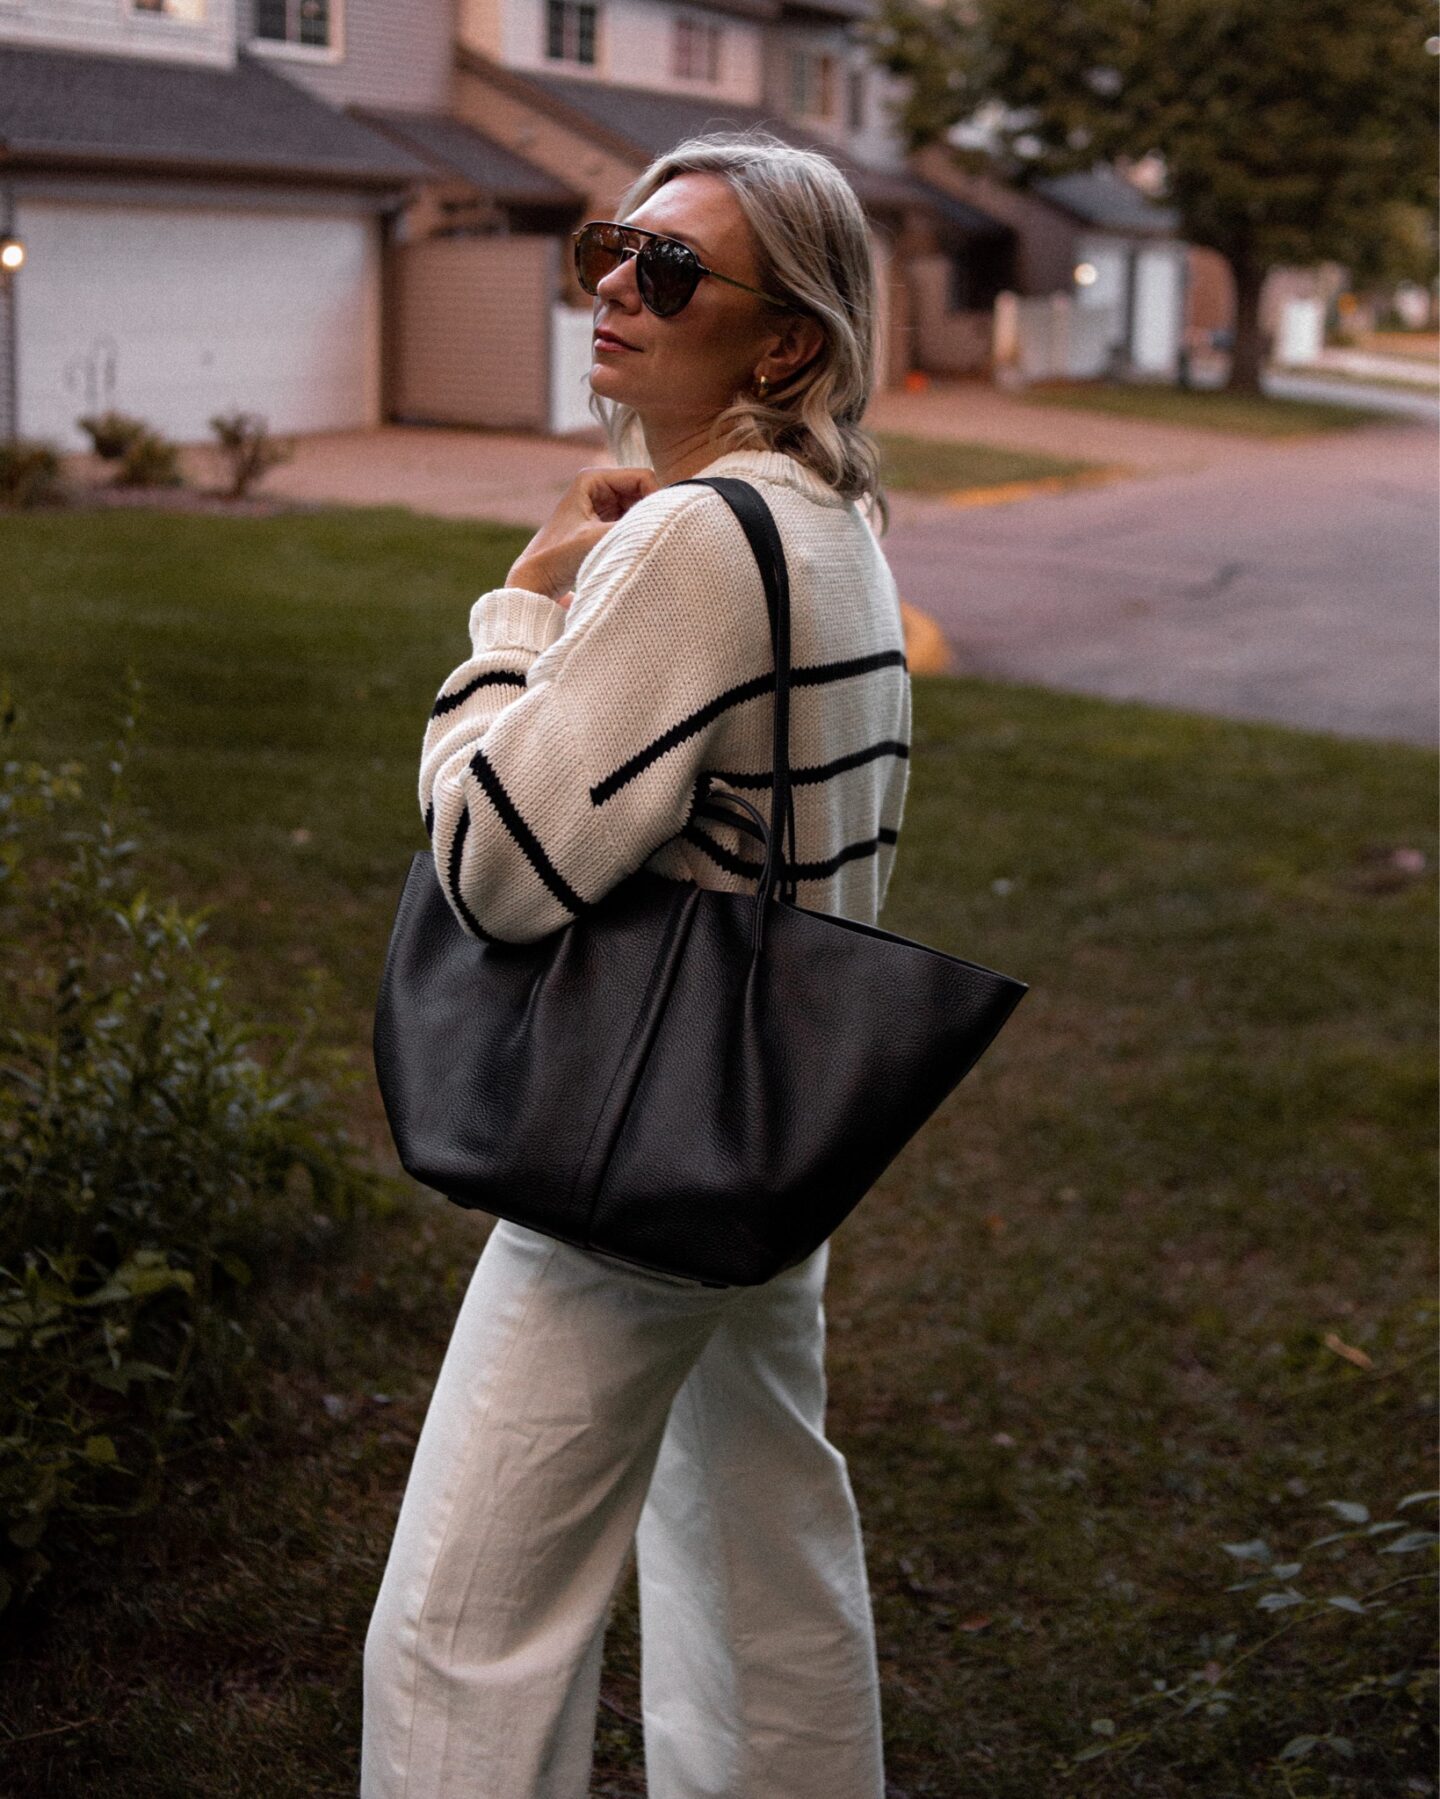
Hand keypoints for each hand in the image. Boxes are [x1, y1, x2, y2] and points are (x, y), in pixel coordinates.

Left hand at [507, 467, 657, 605]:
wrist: (535, 579)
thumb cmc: (558, 556)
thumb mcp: (597, 539)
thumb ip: (631, 527)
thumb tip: (665, 521)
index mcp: (593, 479)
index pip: (642, 477)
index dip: (656, 497)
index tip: (660, 523)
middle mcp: (598, 487)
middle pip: (643, 492)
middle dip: (650, 512)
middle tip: (653, 536)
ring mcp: (602, 505)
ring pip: (639, 508)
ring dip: (643, 524)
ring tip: (641, 544)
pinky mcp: (603, 523)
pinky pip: (631, 522)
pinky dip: (636, 533)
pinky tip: (634, 549)